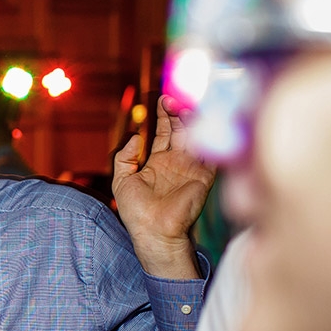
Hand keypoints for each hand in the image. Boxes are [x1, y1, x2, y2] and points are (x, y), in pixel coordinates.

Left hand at [113, 96, 214, 278]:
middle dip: (179, 112)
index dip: (164, 115)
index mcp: (159, 162)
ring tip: (186, 103)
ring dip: (193, 119)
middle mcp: (178, 162)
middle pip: (182, 129)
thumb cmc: (136, 212)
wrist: (154, 232)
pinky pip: (208, 152)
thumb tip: (134, 136)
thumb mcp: (121, 180)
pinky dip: (207, 135)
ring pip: (196, 136)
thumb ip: (124, 157)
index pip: (165, 132)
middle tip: (174, 97)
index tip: (163, 99)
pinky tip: (201, 121)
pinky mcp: (204, 176)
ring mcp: (192, 168)